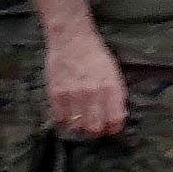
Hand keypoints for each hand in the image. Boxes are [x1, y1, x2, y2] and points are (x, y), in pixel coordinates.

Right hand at [43, 28, 126, 143]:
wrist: (71, 40)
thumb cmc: (94, 55)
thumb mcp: (112, 73)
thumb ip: (115, 95)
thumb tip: (116, 116)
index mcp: (111, 87)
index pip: (115, 119)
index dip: (113, 128)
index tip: (110, 128)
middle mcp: (93, 93)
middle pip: (94, 128)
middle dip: (95, 131)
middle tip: (93, 126)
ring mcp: (73, 95)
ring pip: (76, 126)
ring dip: (78, 126)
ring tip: (79, 120)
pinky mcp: (56, 94)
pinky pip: (60, 119)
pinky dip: (64, 120)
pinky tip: (67, 114)